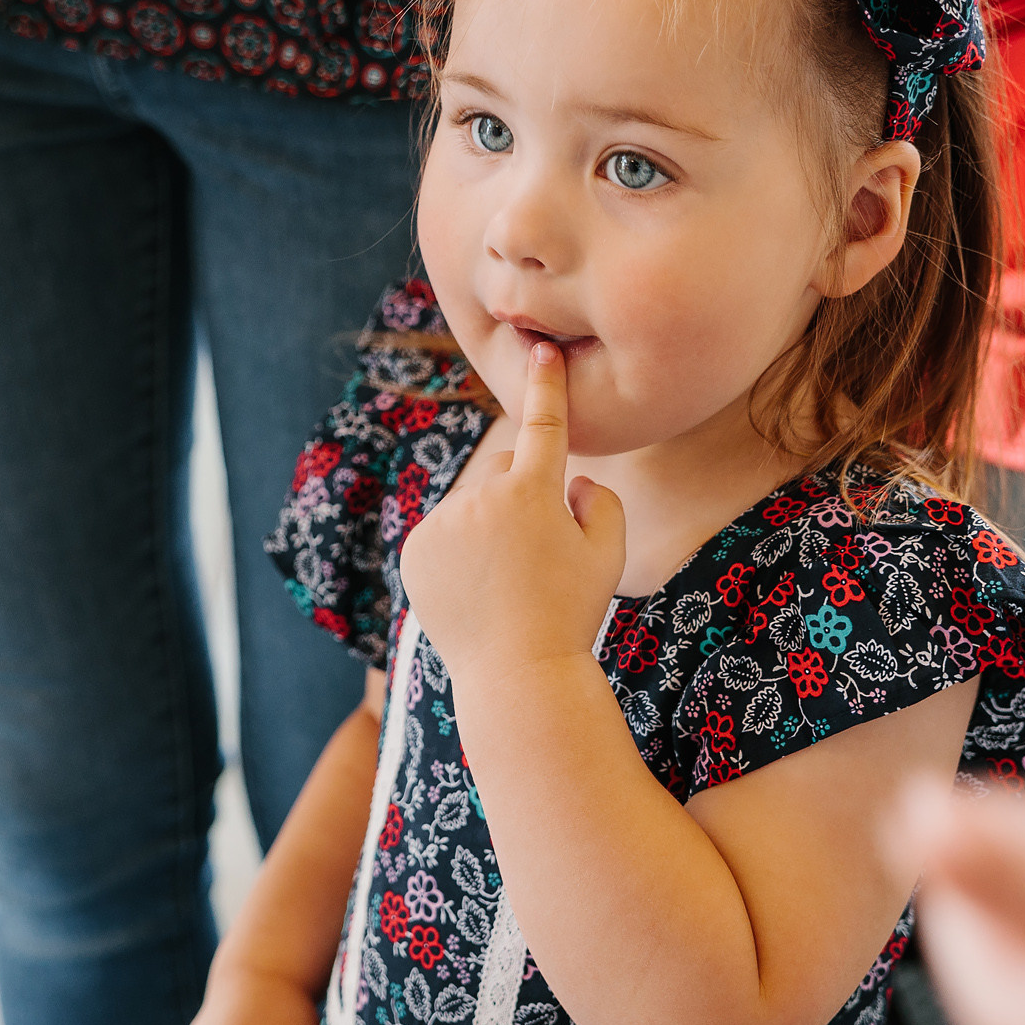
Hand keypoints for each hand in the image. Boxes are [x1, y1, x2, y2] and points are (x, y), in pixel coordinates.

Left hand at [399, 341, 624, 682]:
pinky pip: (443, 533)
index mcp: (532, 492)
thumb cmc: (571, 613)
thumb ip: (602, 504)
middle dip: (520, 495)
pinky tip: (476, 589)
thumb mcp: (609, 555)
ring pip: (472, 505)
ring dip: (488, 527)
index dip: (546, 386)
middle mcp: (480, 498)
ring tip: (505, 582)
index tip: (541, 350)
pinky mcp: (415, 548)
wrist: (515, 673)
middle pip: (503, 473)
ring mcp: (442, 523)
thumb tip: (576, 481)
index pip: (543, 424)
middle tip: (538, 551)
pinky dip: (458, 550)